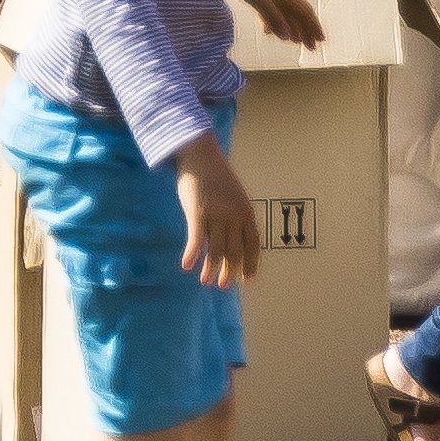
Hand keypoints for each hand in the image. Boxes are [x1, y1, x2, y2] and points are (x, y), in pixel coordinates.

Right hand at [176, 139, 258, 291]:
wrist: (200, 154)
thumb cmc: (216, 176)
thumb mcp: (235, 196)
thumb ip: (236, 216)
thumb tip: (234, 238)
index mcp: (246, 213)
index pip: (253, 245)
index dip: (251, 264)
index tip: (247, 280)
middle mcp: (234, 216)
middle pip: (234, 252)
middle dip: (230, 272)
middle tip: (223, 285)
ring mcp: (216, 215)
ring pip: (216, 251)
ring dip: (211, 269)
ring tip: (206, 281)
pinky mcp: (197, 212)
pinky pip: (196, 240)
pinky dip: (191, 255)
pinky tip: (186, 265)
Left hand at [235, 0, 323, 55]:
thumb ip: (274, 17)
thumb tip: (289, 37)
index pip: (304, 11)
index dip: (314, 26)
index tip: (321, 40)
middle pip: (297, 13)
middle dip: (306, 30)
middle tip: (312, 48)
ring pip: (285, 12)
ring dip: (291, 27)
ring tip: (296, 43)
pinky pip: (270, 9)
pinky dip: (273, 21)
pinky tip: (267, 31)